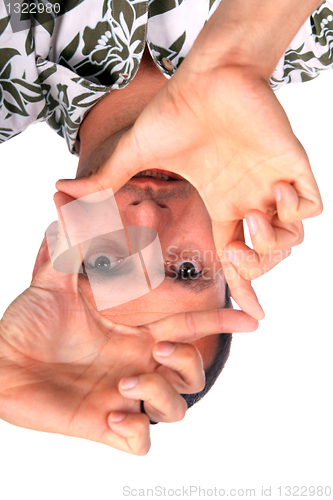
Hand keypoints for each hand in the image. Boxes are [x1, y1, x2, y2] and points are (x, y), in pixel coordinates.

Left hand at [0, 192, 257, 454]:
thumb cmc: (27, 322)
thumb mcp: (53, 280)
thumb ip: (69, 242)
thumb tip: (65, 196)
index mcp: (133, 331)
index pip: (188, 327)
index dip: (220, 323)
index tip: (250, 318)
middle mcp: (135, 362)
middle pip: (192, 371)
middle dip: (189, 360)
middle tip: (156, 348)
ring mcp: (123, 395)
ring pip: (176, 408)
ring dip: (163, 392)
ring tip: (125, 379)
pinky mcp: (103, 425)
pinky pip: (140, 442)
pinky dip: (136, 432)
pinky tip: (111, 414)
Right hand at [57, 60, 318, 317]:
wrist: (209, 74)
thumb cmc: (175, 111)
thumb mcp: (135, 154)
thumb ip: (106, 180)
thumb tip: (62, 191)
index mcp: (219, 205)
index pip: (234, 258)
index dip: (244, 286)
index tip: (252, 316)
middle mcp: (246, 201)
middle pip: (266, 256)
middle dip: (257, 267)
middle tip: (236, 252)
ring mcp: (270, 184)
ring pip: (292, 237)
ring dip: (277, 243)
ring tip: (254, 220)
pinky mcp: (292, 164)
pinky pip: (312, 205)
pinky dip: (300, 212)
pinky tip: (278, 194)